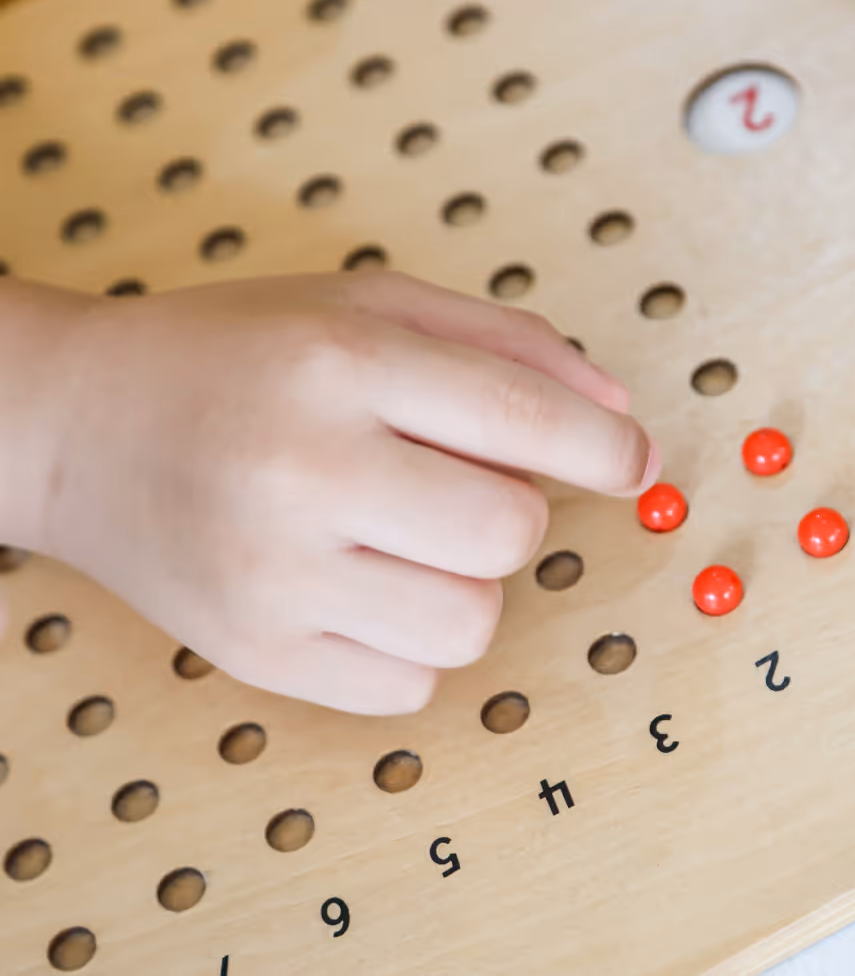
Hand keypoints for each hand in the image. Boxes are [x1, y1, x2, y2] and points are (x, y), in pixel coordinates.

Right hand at [3, 272, 657, 713]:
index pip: (522, 419)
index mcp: (340, 360)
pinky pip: (409, 685)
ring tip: (400, 536)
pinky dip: (412, 641)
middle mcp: (305, 469)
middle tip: (458, 484)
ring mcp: (274, 575)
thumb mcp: (368, 304)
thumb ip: (506, 344)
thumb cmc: (239, 352)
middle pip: (510, 537)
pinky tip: (361, 585)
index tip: (635, 462)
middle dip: (515, 513)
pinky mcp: (254, 653)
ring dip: (467, 582)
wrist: (82, 422)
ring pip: (470, 625)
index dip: (607, 449)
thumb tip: (619, 416)